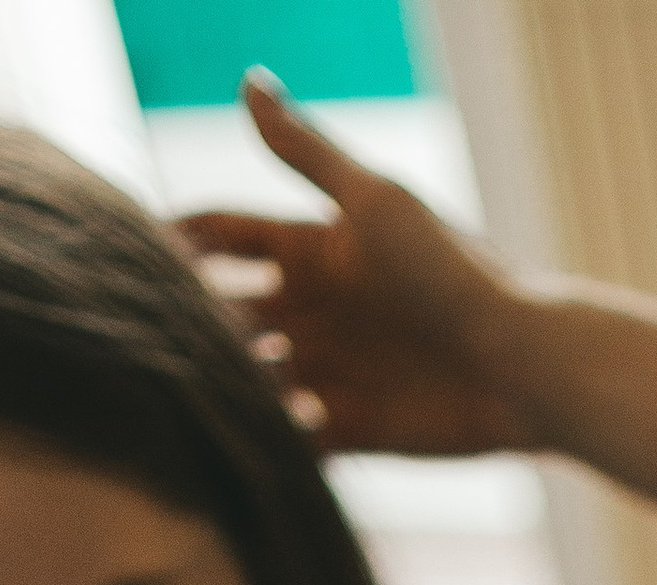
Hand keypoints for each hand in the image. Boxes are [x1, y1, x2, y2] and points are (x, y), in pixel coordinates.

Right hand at [180, 76, 541, 455]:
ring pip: (251, 372)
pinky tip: (249, 430)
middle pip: (227, 307)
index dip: (179, 235)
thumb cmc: (455, 271)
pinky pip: (291, 433)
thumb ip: (306, 152)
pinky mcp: (352, 427)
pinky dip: (266, 431)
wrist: (522, 366)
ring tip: (210, 378)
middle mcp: (317, 308)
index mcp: (315, 248)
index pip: (225, 236)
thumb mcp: (372, 202)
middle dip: (194, 315)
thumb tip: (247, 80)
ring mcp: (332, 367)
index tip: (135, 247)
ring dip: (226, 376)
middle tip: (160, 326)